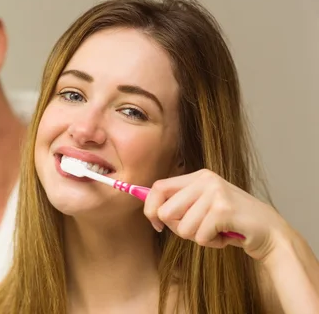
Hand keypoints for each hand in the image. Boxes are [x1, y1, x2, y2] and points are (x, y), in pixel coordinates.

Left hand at [143, 169, 288, 261]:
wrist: (271, 233)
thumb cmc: (232, 223)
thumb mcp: (203, 207)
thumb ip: (180, 205)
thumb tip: (150, 210)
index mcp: (198, 176)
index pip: (159, 187)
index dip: (150, 208)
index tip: (156, 224)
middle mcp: (206, 180)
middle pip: (165, 211)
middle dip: (178, 229)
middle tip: (199, 230)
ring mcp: (215, 193)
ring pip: (183, 228)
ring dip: (198, 238)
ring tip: (217, 232)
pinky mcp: (223, 210)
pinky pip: (200, 237)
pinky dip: (211, 244)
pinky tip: (226, 237)